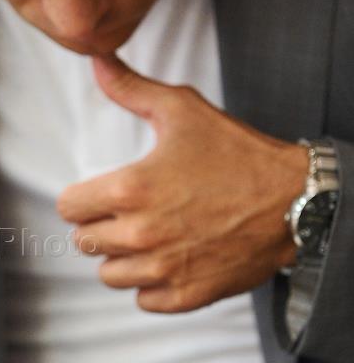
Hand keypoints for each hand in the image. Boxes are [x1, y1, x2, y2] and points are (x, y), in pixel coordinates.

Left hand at [57, 55, 308, 312]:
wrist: (294, 200)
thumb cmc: (238, 153)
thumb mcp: (183, 110)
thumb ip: (132, 89)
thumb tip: (98, 62)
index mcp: (130, 190)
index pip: (68, 209)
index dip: (81, 199)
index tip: (102, 194)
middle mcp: (141, 234)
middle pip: (85, 242)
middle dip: (102, 226)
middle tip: (131, 213)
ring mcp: (164, 268)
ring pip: (110, 274)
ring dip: (123, 258)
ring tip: (150, 237)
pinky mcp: (186, 294)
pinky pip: (143, 299)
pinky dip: (152, 284)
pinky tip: (170, 259)